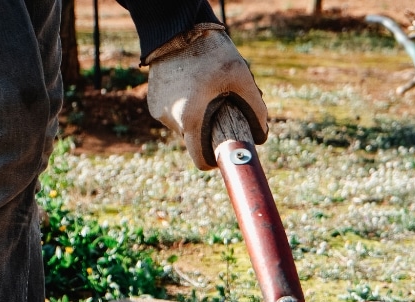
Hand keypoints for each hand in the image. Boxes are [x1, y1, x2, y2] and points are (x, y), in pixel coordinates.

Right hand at [146, 24, 268, 169]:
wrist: (176, 29)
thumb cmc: (210, 53)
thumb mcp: (241, 78)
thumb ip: (256, 109)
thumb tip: (261, 134)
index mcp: (190, 120)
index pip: (200, 160)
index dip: (214, 159)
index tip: (222, 150)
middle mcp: (170, 120)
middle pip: (195, 139)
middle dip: (210, 129)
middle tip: (222, 106)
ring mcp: (159, 110)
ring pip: (185, 125)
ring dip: (198, 115)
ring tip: (207, 90)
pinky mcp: (153, 99)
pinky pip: (174, 112)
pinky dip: (186, 105)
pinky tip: (193, 86)